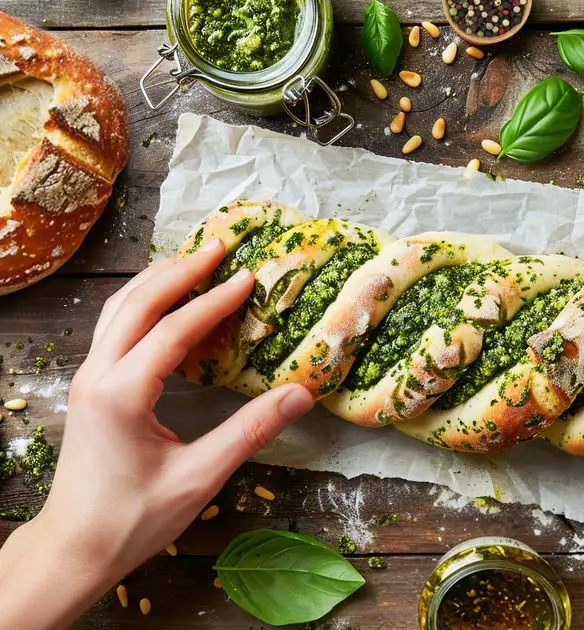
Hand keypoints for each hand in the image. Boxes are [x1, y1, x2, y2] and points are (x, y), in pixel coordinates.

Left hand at [0, 239, 314, 627]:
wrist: (74, 547)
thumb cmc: (133, 519)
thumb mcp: (199, 477)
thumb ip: (250, 430)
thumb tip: (300, 394)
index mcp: (122, 394)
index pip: (174, 330)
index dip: (215, 300)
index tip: (248, 277)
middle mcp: (97, 376)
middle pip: (137, 302)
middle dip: (180, 270)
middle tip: (219, 246)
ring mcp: (87, 380)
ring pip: (118, 310)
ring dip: (157, 281)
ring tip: (194, 261)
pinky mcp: (89, 388)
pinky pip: (113, 328)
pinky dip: (143, 305)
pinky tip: (167, 306)